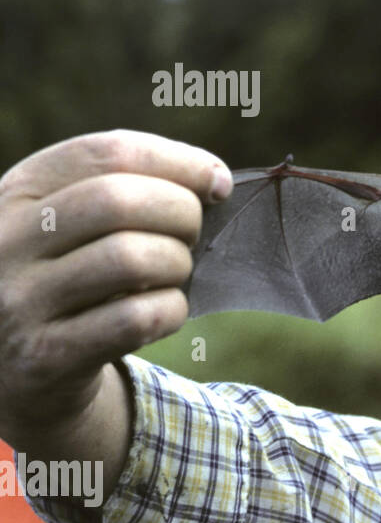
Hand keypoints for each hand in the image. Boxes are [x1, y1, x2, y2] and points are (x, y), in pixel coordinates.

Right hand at [0, 130, 229, 445]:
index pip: (108, 151)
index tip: (217, 182)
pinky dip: (171, 310)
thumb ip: (127, 189)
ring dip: (177, 265)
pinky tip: (165, 311)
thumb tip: (214, 178)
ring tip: (173, 273)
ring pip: (132, 260)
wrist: (12, 371)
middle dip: (181, 213)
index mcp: (17, 191)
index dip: (179, 161)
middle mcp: (4, 241)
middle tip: (192, 235)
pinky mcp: (45, 356)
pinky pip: (136, 320)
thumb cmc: (67, 278)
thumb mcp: (70, 223)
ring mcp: (19, 302)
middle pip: (120, 200)